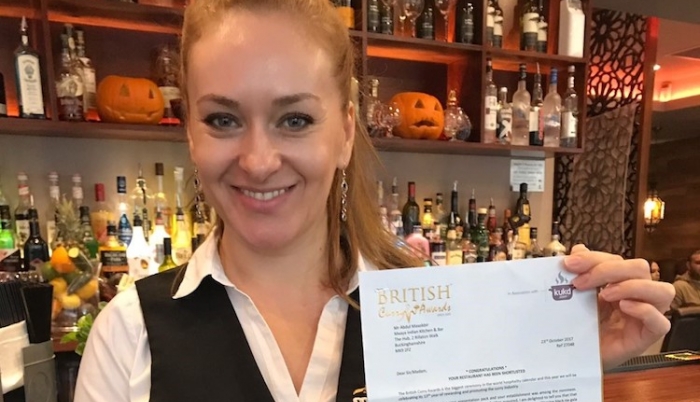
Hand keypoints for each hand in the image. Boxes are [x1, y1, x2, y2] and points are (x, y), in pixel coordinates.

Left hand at [564, 245, 674, 369]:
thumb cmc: (579, 324)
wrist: (574, 355)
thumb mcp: (576, 296)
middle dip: (608, 269)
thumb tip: (578, 249)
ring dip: (632, 286)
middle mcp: (637, 295)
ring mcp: (646, 316)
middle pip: (640, 268)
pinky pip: (660, 322)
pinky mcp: (647, 337)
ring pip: (662, 290)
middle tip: (580, 282)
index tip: (569, 264)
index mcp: (621, 281)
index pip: (617, 259)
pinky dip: (644, 310)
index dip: (594, 258)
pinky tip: (623, 307)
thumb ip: (579, 273)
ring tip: (605, 294)